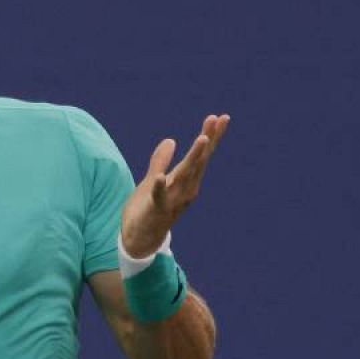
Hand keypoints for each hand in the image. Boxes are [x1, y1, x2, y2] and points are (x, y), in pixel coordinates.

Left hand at [121, 114, 230, 256]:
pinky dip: (160, 188)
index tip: (220, 117)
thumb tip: (170, 140)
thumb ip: (160, 161)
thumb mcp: (152, 181)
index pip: (200, 156)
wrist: (139, 241)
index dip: (210, 136)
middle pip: (198, 161)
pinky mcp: (157, 210)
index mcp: (184, 181)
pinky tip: (161, 177)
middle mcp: (184, 189)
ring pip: (185, 176)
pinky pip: (159, 198)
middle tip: (218, 119)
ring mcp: (173, 200)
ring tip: (202, 139)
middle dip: (208, 140)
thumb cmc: (148, 210)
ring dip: (193, 158)